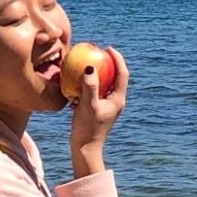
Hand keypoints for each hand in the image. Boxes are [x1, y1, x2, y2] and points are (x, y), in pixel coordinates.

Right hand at [69, 46, 127, 176]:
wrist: (84, 149)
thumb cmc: (88, 129)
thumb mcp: (88, 106)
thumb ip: (90, 87)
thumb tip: (91, 67)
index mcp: (118, 99)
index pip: (122, 73)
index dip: (118, 58)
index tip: (108, 47)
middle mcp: (114, 101)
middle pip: (114, 76)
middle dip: (106, 62)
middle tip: (96, 51)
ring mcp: (105, 106)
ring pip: (102, 84)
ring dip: (95, 73)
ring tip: (85, 62)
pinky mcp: (95, 109)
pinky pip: (92, 91)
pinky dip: (86, 83)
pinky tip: (73, 79)